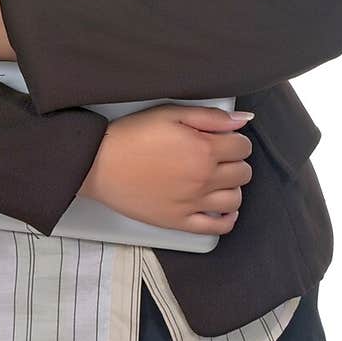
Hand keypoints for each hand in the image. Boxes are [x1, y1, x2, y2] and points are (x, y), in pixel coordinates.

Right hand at [78, 104, 253, 235]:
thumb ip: (210, 116)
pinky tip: (221, 209)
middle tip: (216, 156)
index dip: (234, 140)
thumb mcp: (169, 113)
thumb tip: (243, 120)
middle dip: (234, 161)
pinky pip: (216, 227)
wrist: (98, 164)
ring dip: (232, 187)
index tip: (222, 139)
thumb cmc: (131, 135)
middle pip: (242, 173)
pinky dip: (226, 219)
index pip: (242, 147)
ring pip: (234, 199)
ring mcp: (192, 203)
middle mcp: (203, 178)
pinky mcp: (179, 221)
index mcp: (204, 149)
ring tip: (216, 179)